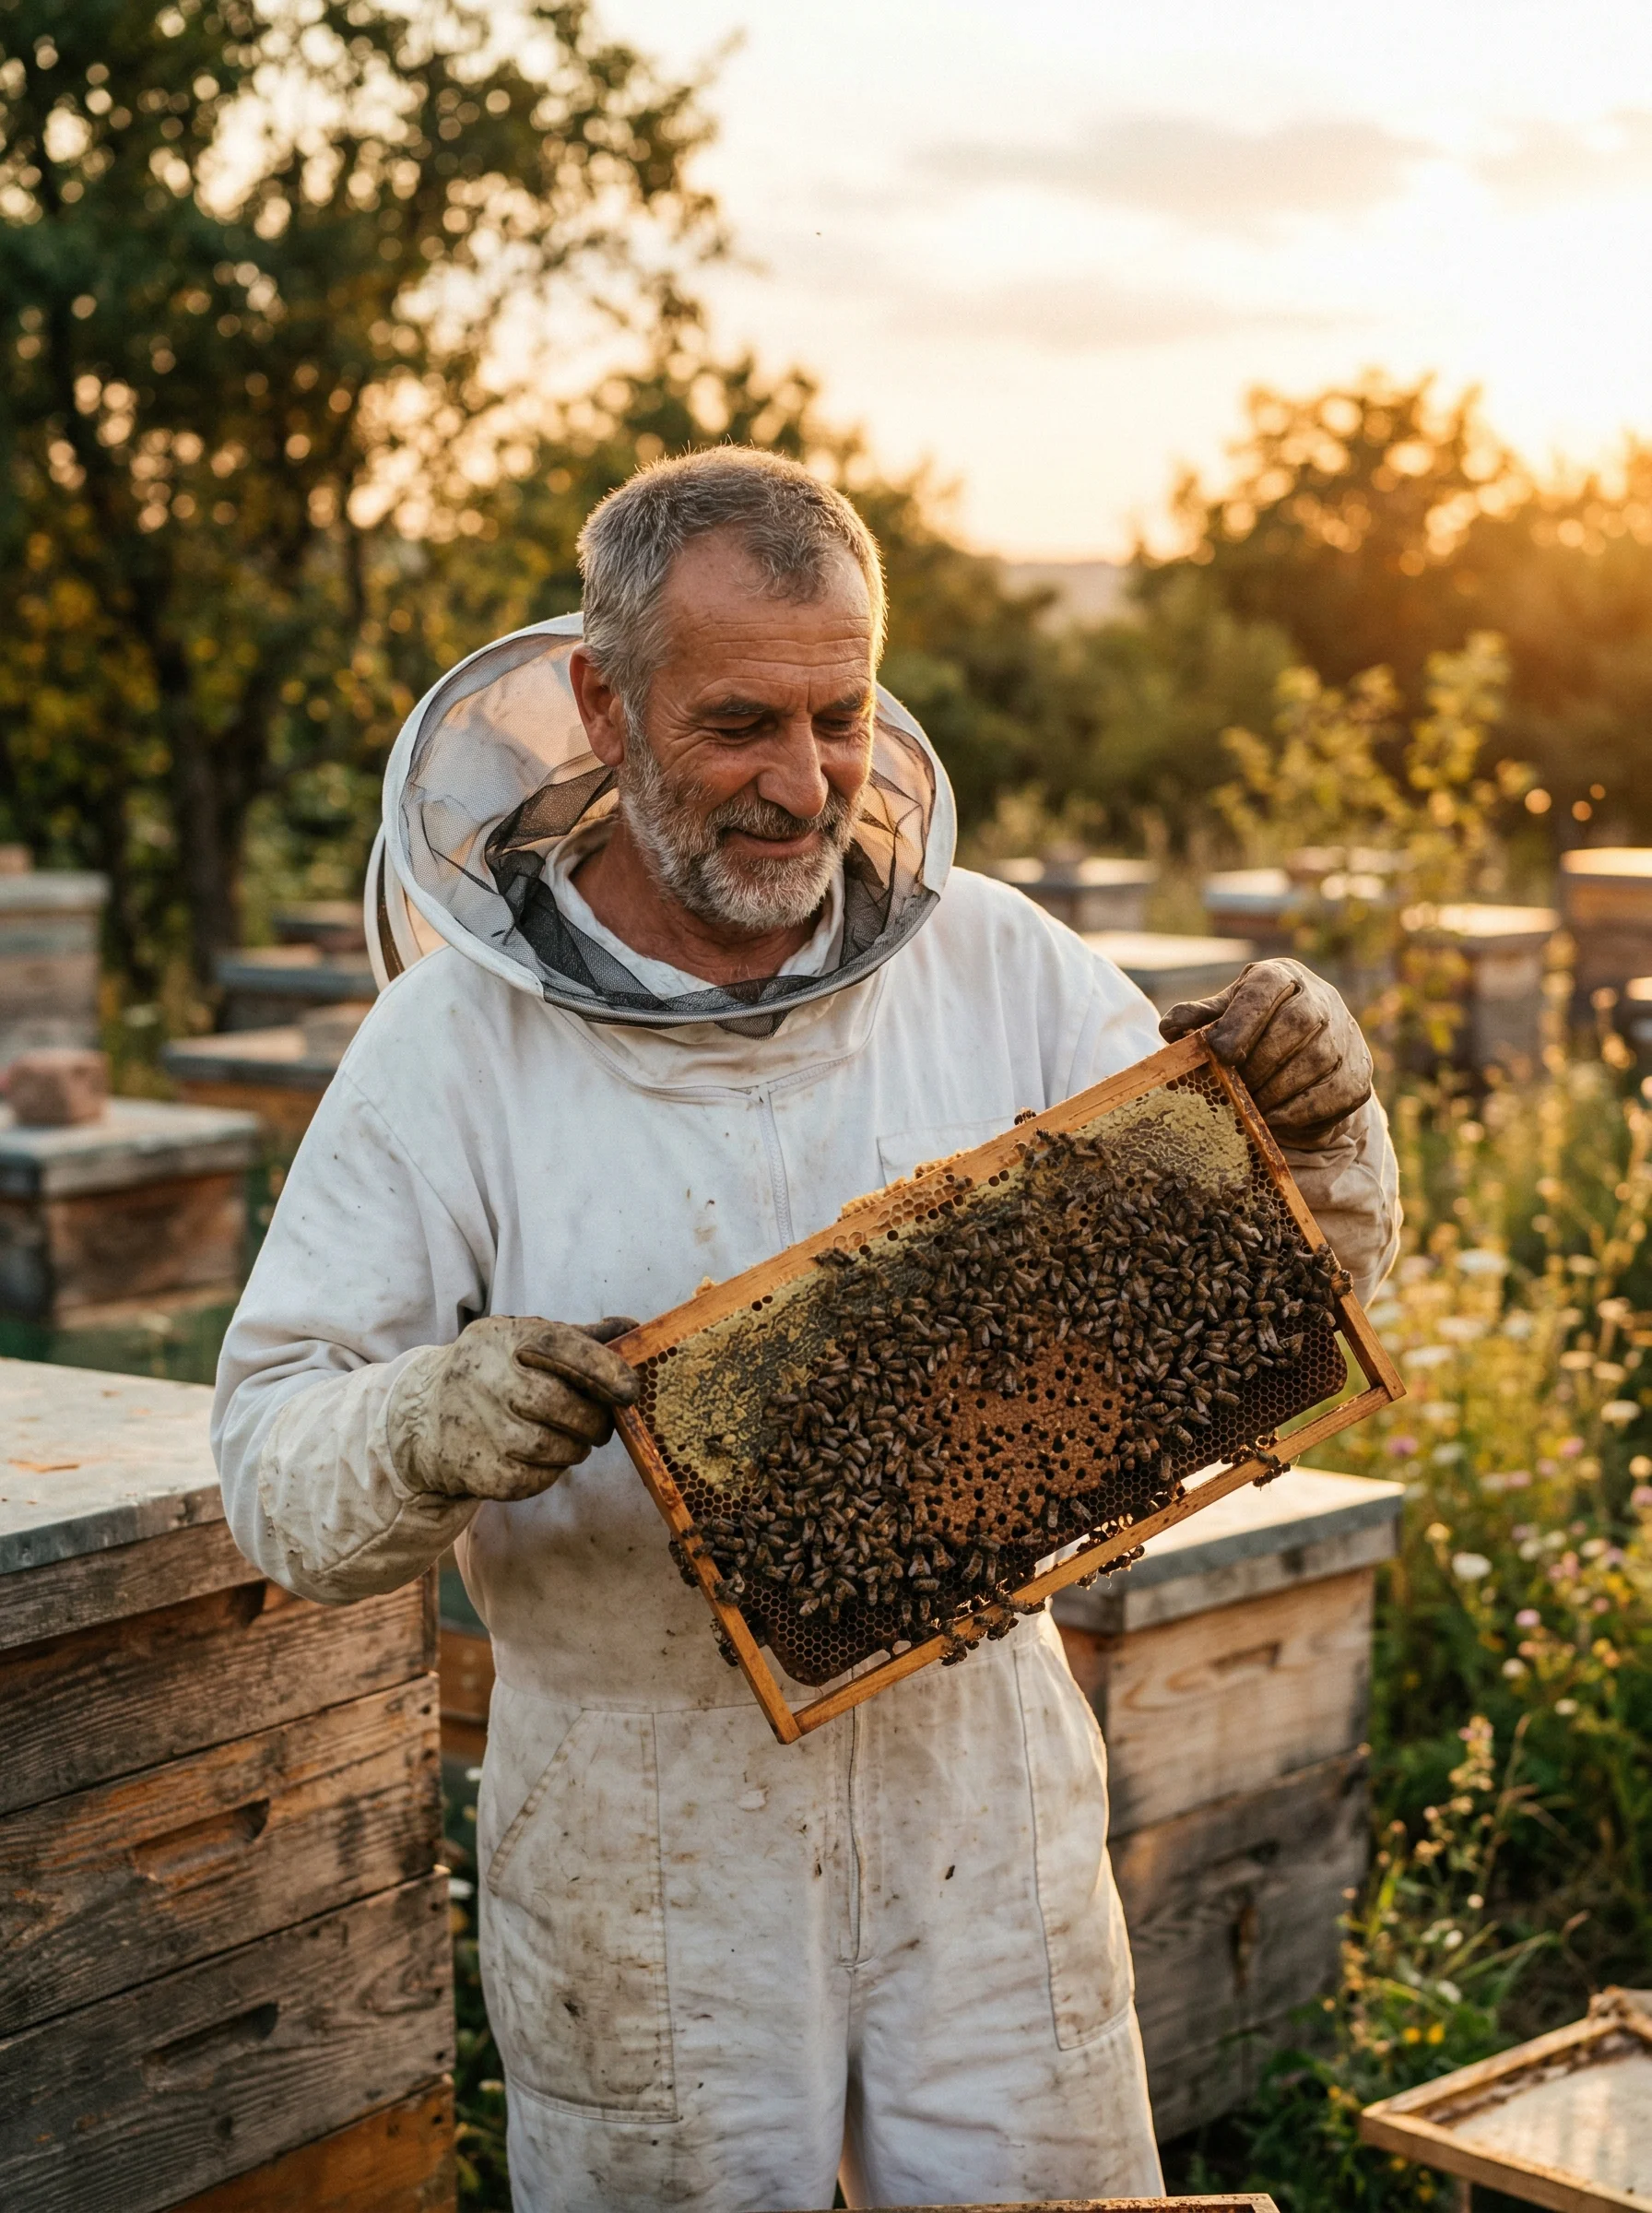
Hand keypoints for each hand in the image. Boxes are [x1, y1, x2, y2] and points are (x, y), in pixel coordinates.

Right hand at [387, 1314, 639, 1501]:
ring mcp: (475, 1426)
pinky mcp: (474, 1469)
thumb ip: (581, 1338)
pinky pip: (531, 1479)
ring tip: (573, 1440)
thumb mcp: (524, 1341)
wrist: (421, 1414)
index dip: (601, 1367)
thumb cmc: (492, 1373)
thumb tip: (636, 1329)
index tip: (631, 1389)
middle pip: (555, 1403)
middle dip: (593, 1420)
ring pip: (547, 1447)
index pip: (558, 1345)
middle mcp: (485, 1379)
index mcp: (503, 1338)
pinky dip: (550, 1473)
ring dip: (575, 1448)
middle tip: (602, 1426)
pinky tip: (545, 1459)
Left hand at [1158, 958, 1372, 1146]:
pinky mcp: (1359, 1070)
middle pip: (1299, 1023)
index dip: (1243, 1019)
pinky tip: (1276, 1120)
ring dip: (1280, 1089)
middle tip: (1235, 1089)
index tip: (1219, 1052)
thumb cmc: (1251, 1031)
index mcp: (1280, 976)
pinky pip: (1339, 1091)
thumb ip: (1198, 1020)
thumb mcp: (1222, 1018)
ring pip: (1321, 1058)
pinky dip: (1304, 1110)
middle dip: (1262, 1061)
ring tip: (1251, 1108)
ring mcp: (1346, 1033)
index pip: (1266, 987)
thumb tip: (1172, 1027)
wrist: (1302, 1052)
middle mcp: (1320, 998)